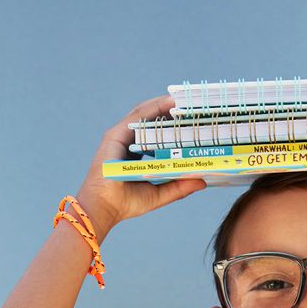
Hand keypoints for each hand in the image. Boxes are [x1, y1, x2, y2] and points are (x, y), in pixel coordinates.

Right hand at [73, 94, 206, 239]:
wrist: (104, 207)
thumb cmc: (127, 203)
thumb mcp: (160, 194)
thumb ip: (180, 187)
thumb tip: (202, 180)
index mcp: (138, 156)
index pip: (158, 136)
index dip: (174, 127)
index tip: (193, 122)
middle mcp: (129, 144)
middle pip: (152, 122)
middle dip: (171, 112)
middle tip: (192, 106)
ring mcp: (121, 137)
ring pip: (145, 115)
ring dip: (165, 105)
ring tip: (184, 100)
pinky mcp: (115, 135)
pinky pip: (137, 117)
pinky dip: (154, 108)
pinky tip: (168, 103)